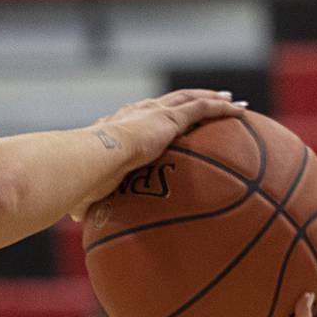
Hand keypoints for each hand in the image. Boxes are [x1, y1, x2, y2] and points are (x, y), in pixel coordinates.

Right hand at [70, 90, 243, 220]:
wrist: (93, 157)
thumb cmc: (84, 176)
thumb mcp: (87, 189)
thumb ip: (87, 200)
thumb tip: (77, 218)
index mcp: (117, 125)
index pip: (141, 116)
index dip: (157, 114)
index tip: (168, 117)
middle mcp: (136, 112)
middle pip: (170, 101)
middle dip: (190, 99)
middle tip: (209, 100)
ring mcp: (154, 112)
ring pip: (190, 99)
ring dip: (212, 98)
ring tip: (230, 101)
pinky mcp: (169, 117)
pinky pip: (203, 109)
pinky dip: (222, 108)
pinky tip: (240, 111)